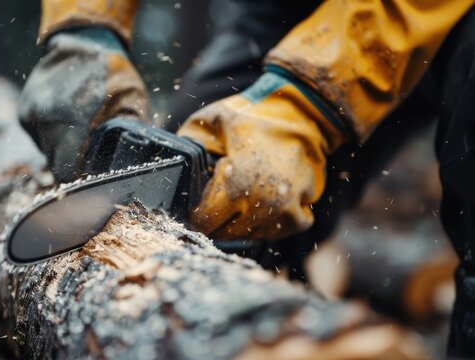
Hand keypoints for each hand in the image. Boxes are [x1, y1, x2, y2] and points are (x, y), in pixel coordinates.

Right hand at [19, 28, 147, 180]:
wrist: (85, 40)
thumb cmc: (113, 73)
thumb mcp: (132, 103)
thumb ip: (125, 138)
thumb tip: (124, 169)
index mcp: (70, 120)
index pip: (66, 172)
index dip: (80, 181)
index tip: (92, 181)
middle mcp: (44, 118)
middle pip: (55, 165)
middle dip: (73, 167)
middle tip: (92, 160)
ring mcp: (31, 115)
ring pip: (47, 152)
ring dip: (63, 151)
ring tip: (82, 133)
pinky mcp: (24, 113)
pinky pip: (39, 139)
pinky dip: (53, 137)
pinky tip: (69, 122)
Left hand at [178, 72, 345, 239]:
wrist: (305, 114)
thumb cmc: (258, 115)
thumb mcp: (215, 120)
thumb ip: (190, 141)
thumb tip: (170, 158)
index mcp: (236, 185)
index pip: (203, 222)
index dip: (195, 214)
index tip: (195, 204)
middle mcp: (261, 205)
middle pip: (224, 234)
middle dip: (215, 220)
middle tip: (215, 202)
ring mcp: (284, 213)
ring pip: (249, 236)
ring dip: (239, 222)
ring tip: (238, 198)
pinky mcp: (300, 215)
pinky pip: (274, 234)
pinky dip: (266, 224)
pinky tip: (261, 204)